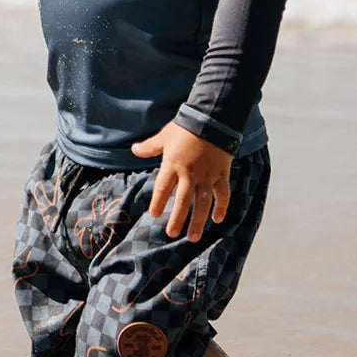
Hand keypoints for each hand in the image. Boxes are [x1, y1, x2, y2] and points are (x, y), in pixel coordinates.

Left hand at [131, 121, 232, 241]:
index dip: (158, 202)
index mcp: (172, 165)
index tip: (154, 214)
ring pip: (202, 204)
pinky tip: (218, 219)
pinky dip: (221, 207)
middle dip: (177, 219)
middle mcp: (189, 174)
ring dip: (197, 221)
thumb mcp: (164, 136)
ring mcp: (206, 176)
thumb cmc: (185, 126)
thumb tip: (134, 150)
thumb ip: (149, 146)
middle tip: (171, 234)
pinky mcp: (221, 174)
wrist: (211, 118)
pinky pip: (222, 194)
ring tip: (193, 237)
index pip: (163, 188)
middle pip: (182, 202)